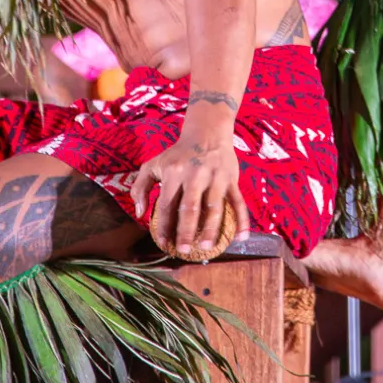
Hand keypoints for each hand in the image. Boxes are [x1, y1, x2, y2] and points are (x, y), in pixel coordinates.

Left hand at [129, 128, 250, 258]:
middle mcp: (195, 175)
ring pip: (214, 207)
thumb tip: (140, 213)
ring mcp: (215, 177)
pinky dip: (242, 220)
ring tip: (206, 247)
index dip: (164, 226)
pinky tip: (241, 237)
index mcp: (174, 172)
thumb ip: (140, 187)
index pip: (167, 204)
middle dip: (186, 231)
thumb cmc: (178, 155)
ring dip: (211, 229)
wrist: (207, 133)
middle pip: (190, 207)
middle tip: (183, 250)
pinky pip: (238, 202)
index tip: (163, 243)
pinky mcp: (231, 179)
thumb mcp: (154, 164)